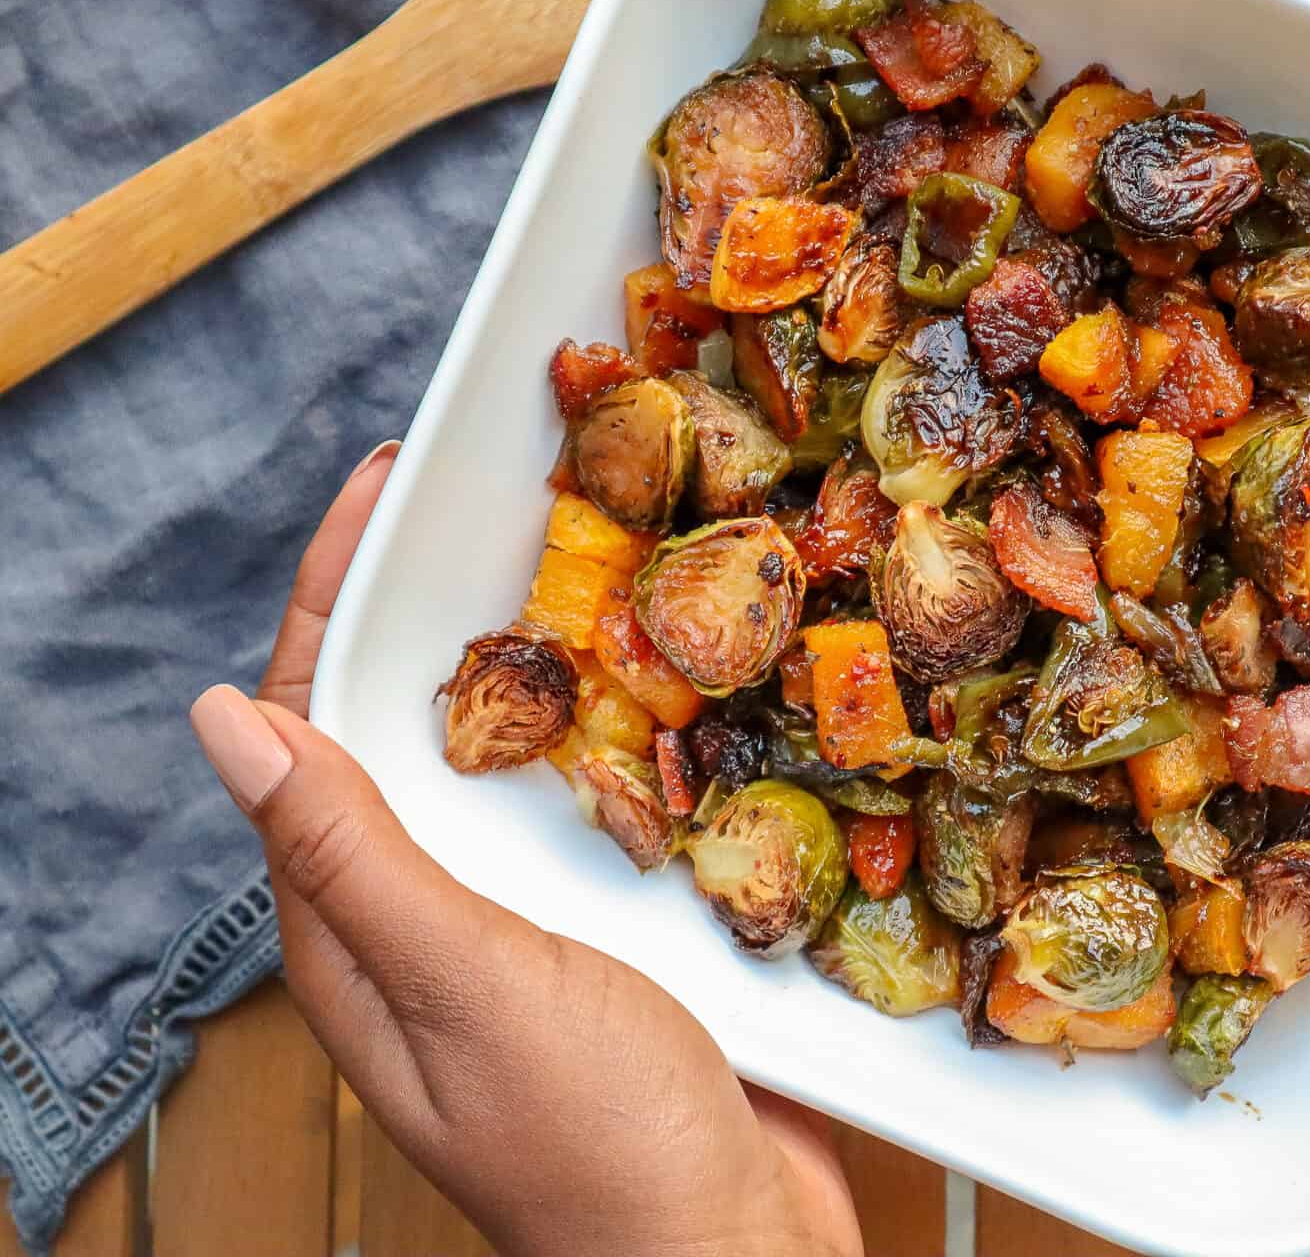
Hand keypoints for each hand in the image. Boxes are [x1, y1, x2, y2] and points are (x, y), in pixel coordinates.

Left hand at [191, 442, 860, 1256]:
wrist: (733, 1255)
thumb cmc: (591, 1144)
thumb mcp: (462, 988)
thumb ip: (356, 857)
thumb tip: (223, 719)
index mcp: (355, 924)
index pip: (306, 724)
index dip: (328, 593)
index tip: (384, 483)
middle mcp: (428, 909)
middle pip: (407, 719)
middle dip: (433, 594)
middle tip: (496, 483)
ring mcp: (526, 918)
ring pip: (512, 749)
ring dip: (540, 644)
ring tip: (593, 541)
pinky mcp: (619, 926)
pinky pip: (602, 794)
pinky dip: (625, 715)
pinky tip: (675, 665)